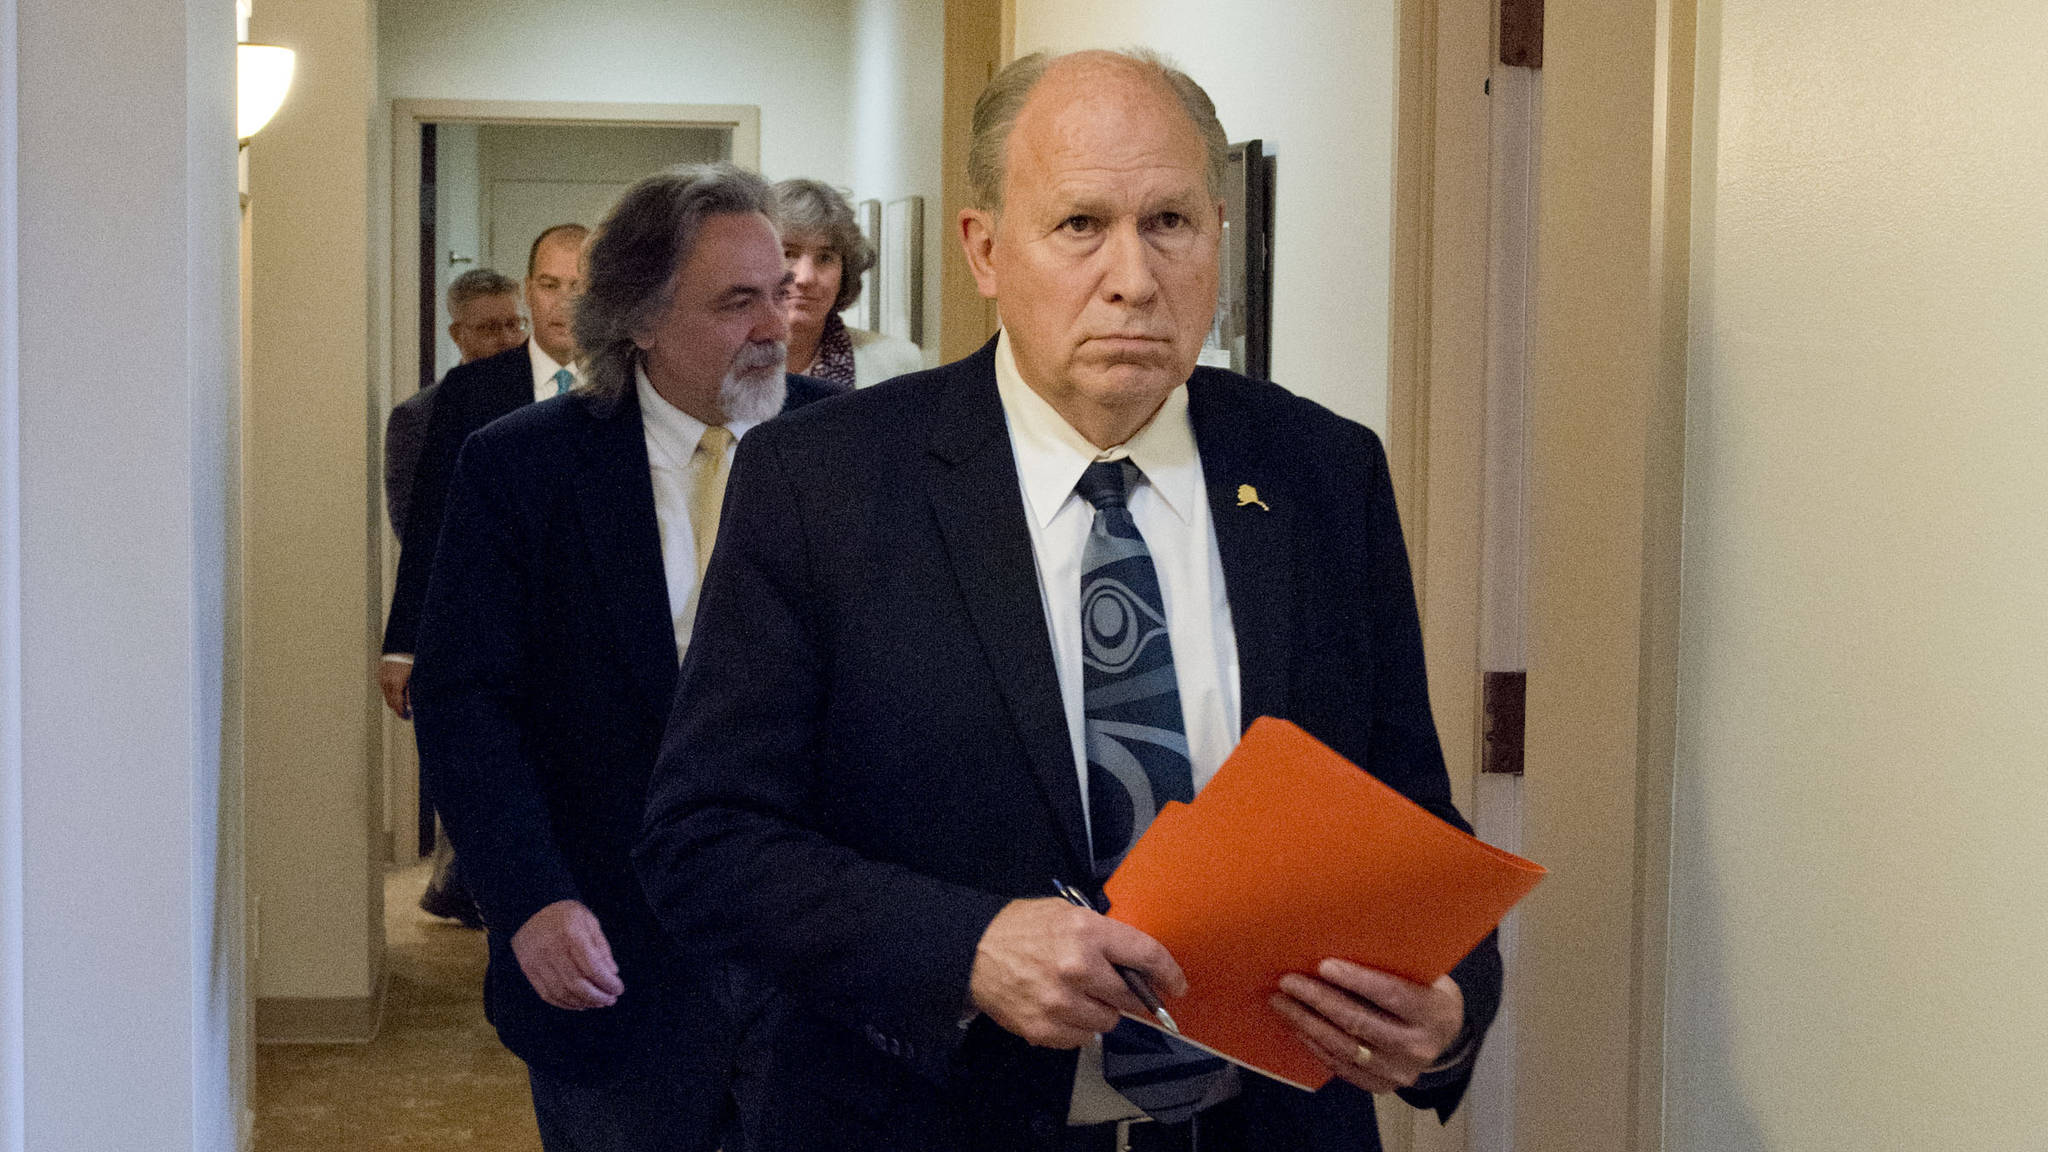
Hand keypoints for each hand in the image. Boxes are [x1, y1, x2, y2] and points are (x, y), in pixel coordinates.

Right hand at [377, 658, 412, 718]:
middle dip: (398, 709)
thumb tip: (411, 705)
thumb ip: (412, 692)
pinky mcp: (380, 676)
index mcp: (395, 684)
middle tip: (407, 714)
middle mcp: (386, 683)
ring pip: (387, 696)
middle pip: (390, 702)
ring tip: (404, 704)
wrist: (399, 645)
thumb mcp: (414, 677)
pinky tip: (399, 693)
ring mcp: (381, 679)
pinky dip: (392, 693)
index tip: (408, 718)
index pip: (397, 704)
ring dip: (395, 702)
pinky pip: (385, 689)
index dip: (402, 713)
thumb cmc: (410, 660)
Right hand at [510, 900, 624, 1010]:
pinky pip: (547, 994)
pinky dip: (565, 1003)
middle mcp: (551, 950)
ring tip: (598, 1002)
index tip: (618, 989)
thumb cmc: (564, 913)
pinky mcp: (528, 970)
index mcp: (570, 935)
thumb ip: (601, 947)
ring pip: (562, 993)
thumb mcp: (589, 921)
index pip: (592, 968)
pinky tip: (579, 1003)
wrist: (530, 908)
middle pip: (576, 985)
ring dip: (583, 1002)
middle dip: (597, 997)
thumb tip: (612, 973)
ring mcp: (537, 962)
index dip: (607, 983)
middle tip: (611, 1000)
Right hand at [968, 897, 1186, 1048]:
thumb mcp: (1066, 913)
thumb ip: (1103, 935)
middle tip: (1118, 990)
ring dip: (1100, 1012)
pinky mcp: (1044, 1029)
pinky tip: (1060, 1008)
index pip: (1145, 955)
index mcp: (1087, 933)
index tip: (1176, 986)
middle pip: (1129, 996)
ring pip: (1108, 1022)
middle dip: (1130, 995)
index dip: (1168, 973)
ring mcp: (1060, 1003)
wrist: (972, 952)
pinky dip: (1077, 1027)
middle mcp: (1078, 968)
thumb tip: (1136, 962)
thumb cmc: (1020, 928)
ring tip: (1077, 995)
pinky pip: (1082, 1039)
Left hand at [1269, 959, 1463, 1093]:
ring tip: (1282, 1003)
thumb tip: (1342, 937)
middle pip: (1360, 1023)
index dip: (1357, 980)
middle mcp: (1419, 1046)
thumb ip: (1393, 963)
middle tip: (1288, 982)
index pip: (1392, 995)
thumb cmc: (1425, 989)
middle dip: (1319, 1000)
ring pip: (1345, 1048)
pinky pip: (1342, 1068)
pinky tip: (1298, 1027)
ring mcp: (1400, 1071)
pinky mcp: (1382, 1085)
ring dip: (1308, 1024)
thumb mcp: (1424, 972)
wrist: (1445, 1035)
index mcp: (1434, 1011)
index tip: (1323, 965)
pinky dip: (1316, 1046)